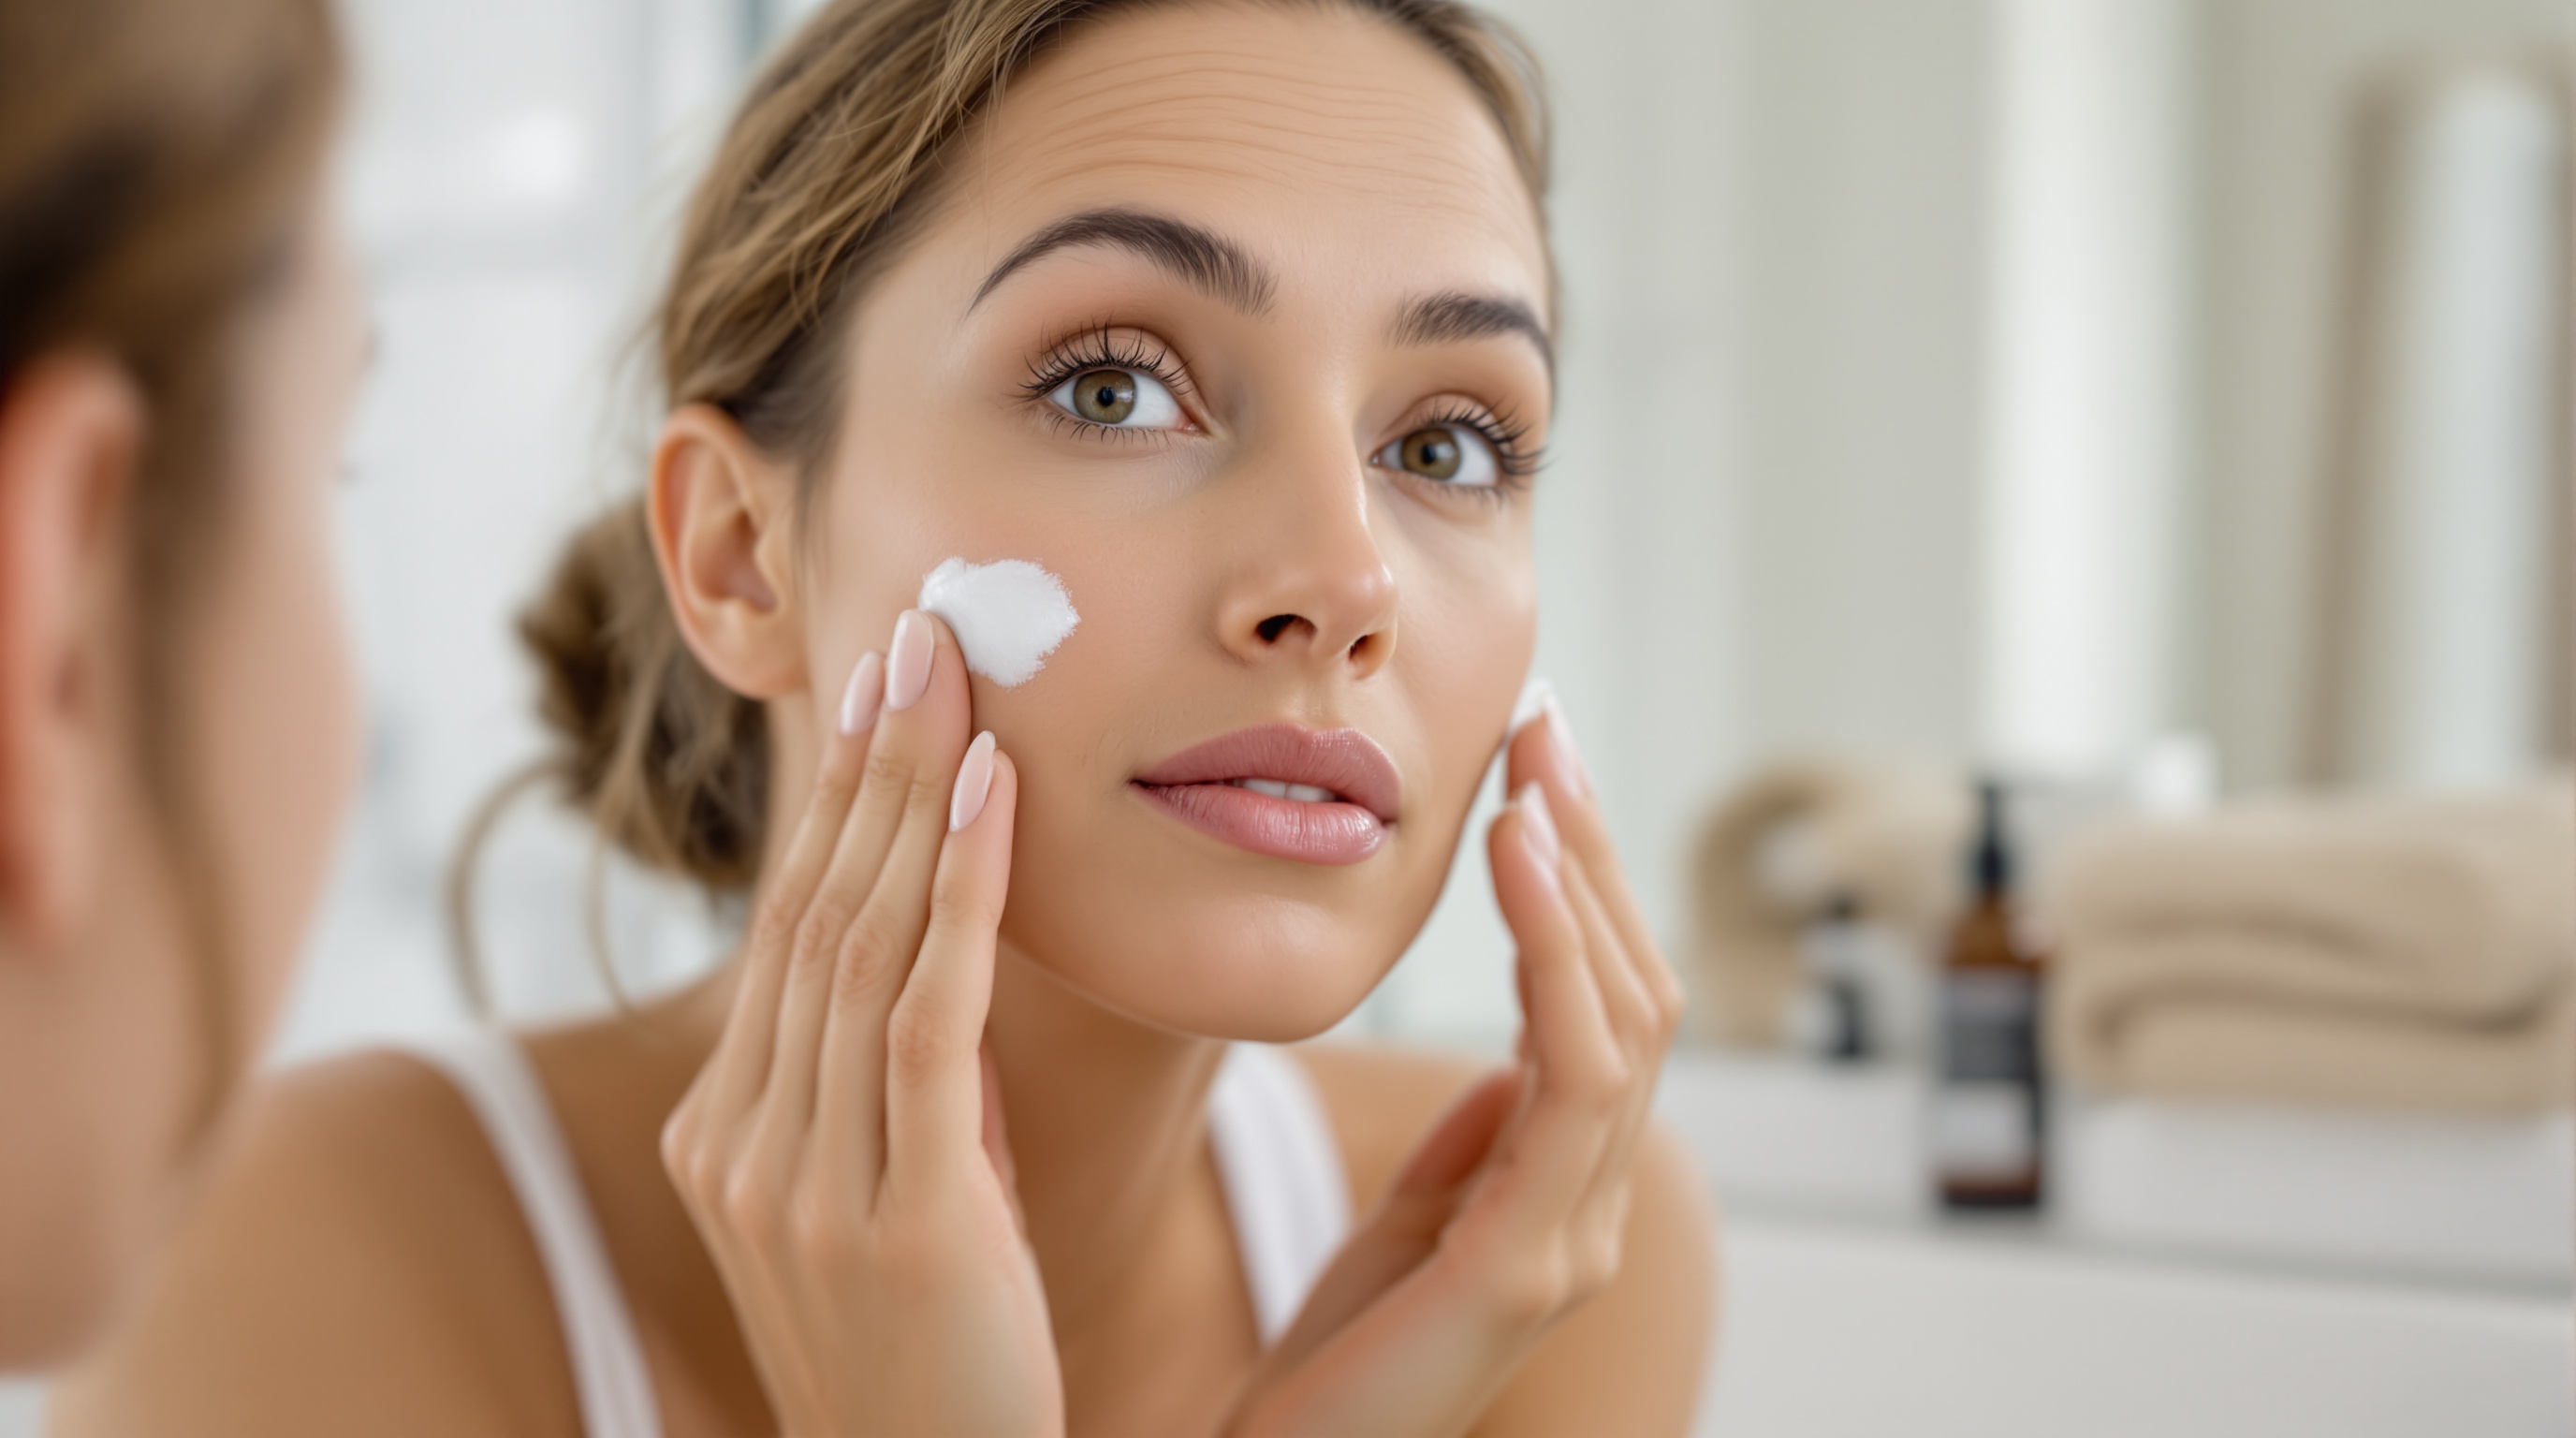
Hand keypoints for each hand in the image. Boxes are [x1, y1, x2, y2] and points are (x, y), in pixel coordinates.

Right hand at [660, 611, 1060, 1437]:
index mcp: (721, 1138)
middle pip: (810, 913)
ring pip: (859, 945)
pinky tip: (990, 794)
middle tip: (917, 631)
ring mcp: (802, 1188)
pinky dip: (962, 892)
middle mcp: (737, 1149)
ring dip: (909, 793)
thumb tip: (952, 958)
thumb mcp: (902, 1203)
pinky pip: (928, 1018)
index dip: (834, 803)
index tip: (879, 688)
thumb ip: (906, 1090)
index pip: (784, 934)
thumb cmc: (940, 1358)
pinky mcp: (895, 1221)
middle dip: (866, 763)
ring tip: (952, 672)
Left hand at [1223, 695, 1682, 1437]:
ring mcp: (1575, 1243)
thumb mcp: (1414, 1224)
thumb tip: (1517, 1048)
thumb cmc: (1331, 1364)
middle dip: (1594, 853)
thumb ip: (1476, 1140)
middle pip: (1636, 992)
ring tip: (1533, 775)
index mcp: (1562, 1187)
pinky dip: (1558, 955)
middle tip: (1540, 732)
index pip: (1605, 1004)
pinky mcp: (1529, 1271)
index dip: (1581, 880)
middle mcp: (1591, 1209)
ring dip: (1584, 882)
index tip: (1532, 767)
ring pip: (1626, 1021)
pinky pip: (1575, 1080)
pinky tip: (1515, 862)